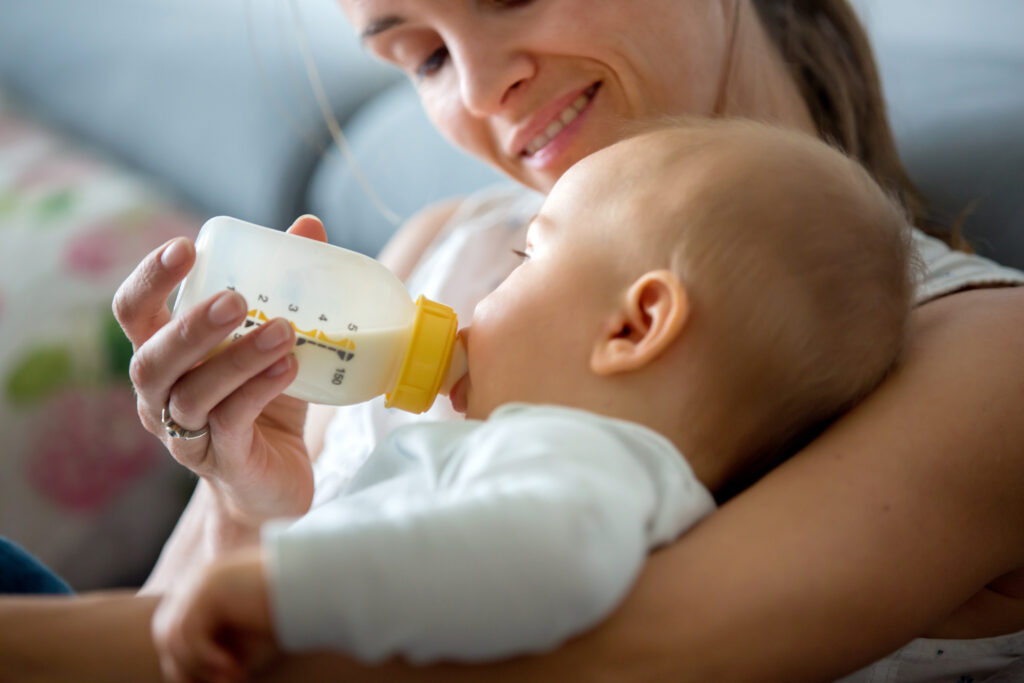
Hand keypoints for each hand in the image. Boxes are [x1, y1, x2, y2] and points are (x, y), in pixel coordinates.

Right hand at [113, 216, 326, 525]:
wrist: (276, 482)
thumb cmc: (266, 402)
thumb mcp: (275, 341)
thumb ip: (284, 288)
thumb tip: (309, 226)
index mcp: (164, 356)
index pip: (134, 312)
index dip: (150, 279)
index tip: (185, 248)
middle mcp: (160, 396)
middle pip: (151, 358)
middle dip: (191, 326)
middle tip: (237, 299)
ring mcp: (185, 434)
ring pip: (193, 394)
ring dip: (238, 359)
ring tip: (283, 331)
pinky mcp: (222, 460)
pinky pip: (230, 422)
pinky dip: (258, 391)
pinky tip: (288, 368)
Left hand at [152, 548, 276, 682]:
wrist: (308, 586)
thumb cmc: (281, 616)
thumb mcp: (242, 643)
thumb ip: (213, 658)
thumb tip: (191, 681)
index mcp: (199, 594)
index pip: (174, 635)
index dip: (189, 665)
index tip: (223, 680)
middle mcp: (193, 585)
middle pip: (167, 636)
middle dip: (188, 668)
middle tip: (224, 682)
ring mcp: (198, 583)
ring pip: (172, 637)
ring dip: (198, 667)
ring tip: (231, 677)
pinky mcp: (208, 589)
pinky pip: (188, 632)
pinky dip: (206, 657)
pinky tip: (232, 666)